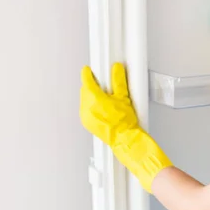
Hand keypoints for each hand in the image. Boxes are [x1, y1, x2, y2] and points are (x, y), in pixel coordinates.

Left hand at [80, 63, 171, 192]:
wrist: (125, 139)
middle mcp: (86, 107)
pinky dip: (91, 107)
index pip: (86, 80)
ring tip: (105, 99)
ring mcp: (85, 116)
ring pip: (84, 100)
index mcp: (94, 99)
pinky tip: (103, 109)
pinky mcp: (87, 123)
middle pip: (85, 90)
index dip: (88, 73)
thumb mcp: (124, 98)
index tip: (89, 70)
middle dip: (92, 86)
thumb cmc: (125, 123)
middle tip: (103, 86)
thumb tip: (116, 69)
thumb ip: (118, 80)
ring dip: (92, 97)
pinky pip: (86, 110)